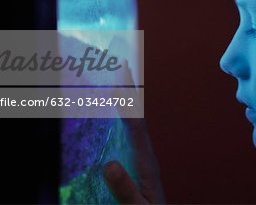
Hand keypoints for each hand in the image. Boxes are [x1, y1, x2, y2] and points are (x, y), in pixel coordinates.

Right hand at [102, 60, 165, 203]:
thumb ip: (125, 189)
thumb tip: (109, 165)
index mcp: (146, 162)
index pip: (136, 127)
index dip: (127, 104)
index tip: (118, 83)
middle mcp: (145, 155)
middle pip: (136, 117)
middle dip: (129, 92)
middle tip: (122, 67)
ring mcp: (140, 158)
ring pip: (132, 124)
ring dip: (126, 101)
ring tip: (117, 80)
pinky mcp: (135, 164)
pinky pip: (128, 135)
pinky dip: (122, 118)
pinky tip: (114, 113)